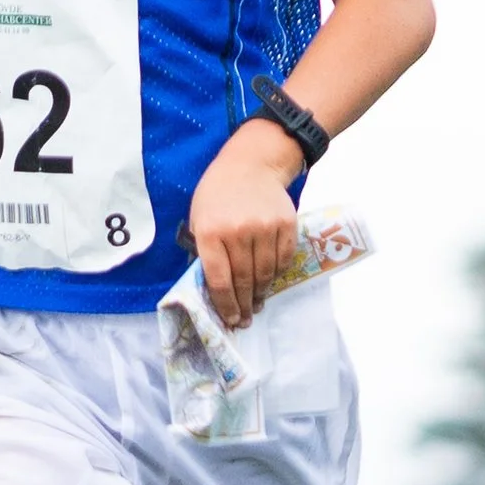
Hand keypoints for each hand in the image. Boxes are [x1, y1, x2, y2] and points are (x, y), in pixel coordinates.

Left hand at [186, 118, 303, 329]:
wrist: (251, 164)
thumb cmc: (218, 194)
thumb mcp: (199, 218)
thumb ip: (203, 250)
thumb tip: (212, 287)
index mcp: (210, 232)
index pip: (219, 280)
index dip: (225, 305)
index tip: (230, 319)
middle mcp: (237, 232)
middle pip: (243, 281)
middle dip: (244, 305)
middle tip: (245, 320)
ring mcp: (264, 228)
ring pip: (265, 274)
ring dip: (261, 294)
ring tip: (257, 305)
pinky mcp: (285, 225)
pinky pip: (282, 260)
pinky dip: (276, 275)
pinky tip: (270, 282)